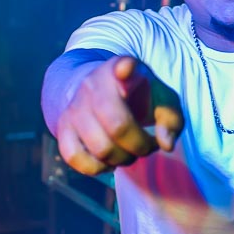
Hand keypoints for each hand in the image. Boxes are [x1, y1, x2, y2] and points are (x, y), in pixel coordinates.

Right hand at [56, 57, 183, 174]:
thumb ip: (171, 119)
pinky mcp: (62, 126)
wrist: (98, 90)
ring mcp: (74, 106)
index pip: (122, 65)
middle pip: (118, 126)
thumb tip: (166, 145)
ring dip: (122, 159)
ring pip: (100, 147)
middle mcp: (93, 85)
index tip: (127, 68)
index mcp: (122, 70)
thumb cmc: (137, 96)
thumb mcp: (161, 100)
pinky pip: (74, 156)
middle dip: (140, 146)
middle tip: (147, 146)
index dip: (124, 67)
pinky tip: (108, 162)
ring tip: (129, 152)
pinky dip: (96, 168)